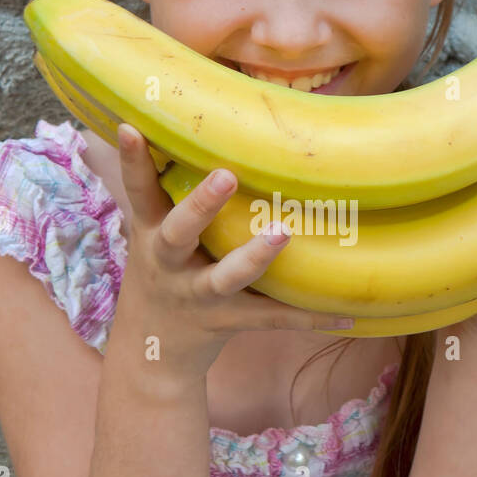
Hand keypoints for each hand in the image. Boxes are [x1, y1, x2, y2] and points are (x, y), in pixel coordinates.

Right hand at [114, 124, 354, 377]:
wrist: (150, 350)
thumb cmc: (164, 272)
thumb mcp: (151, 234)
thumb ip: (169, 190)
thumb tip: (191, 126)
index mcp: (150, 232)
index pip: (138, 191)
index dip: (133, 160)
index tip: (131, 127)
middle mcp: (168, 263)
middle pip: (177, 232)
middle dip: (199, 205)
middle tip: (225, 175)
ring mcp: (196, 295)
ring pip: (224, 278)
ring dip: (253, 257)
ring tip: (283, 232)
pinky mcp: (226, 321)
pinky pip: (269, 318)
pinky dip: (308, 317)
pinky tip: (345, 314)